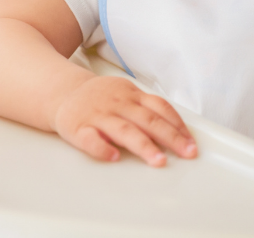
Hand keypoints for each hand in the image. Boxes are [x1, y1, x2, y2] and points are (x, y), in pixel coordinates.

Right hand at [50, 76, 196, 166]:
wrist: (62, 92)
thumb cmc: (100, 98)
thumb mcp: (126, 94)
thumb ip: (148, 108)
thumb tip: (178, 130)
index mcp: (131, 95)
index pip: (160, 108)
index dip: (178, 125)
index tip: (191, 143)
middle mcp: (118, 104)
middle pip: (147, 120)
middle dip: (169, 138)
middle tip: (186, 153)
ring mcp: (98, 115)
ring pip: (123, 130)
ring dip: (143, 145)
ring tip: (158, 161)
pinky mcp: (78, 128)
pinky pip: (90, 139)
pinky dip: (102, 148)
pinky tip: (113, 157)